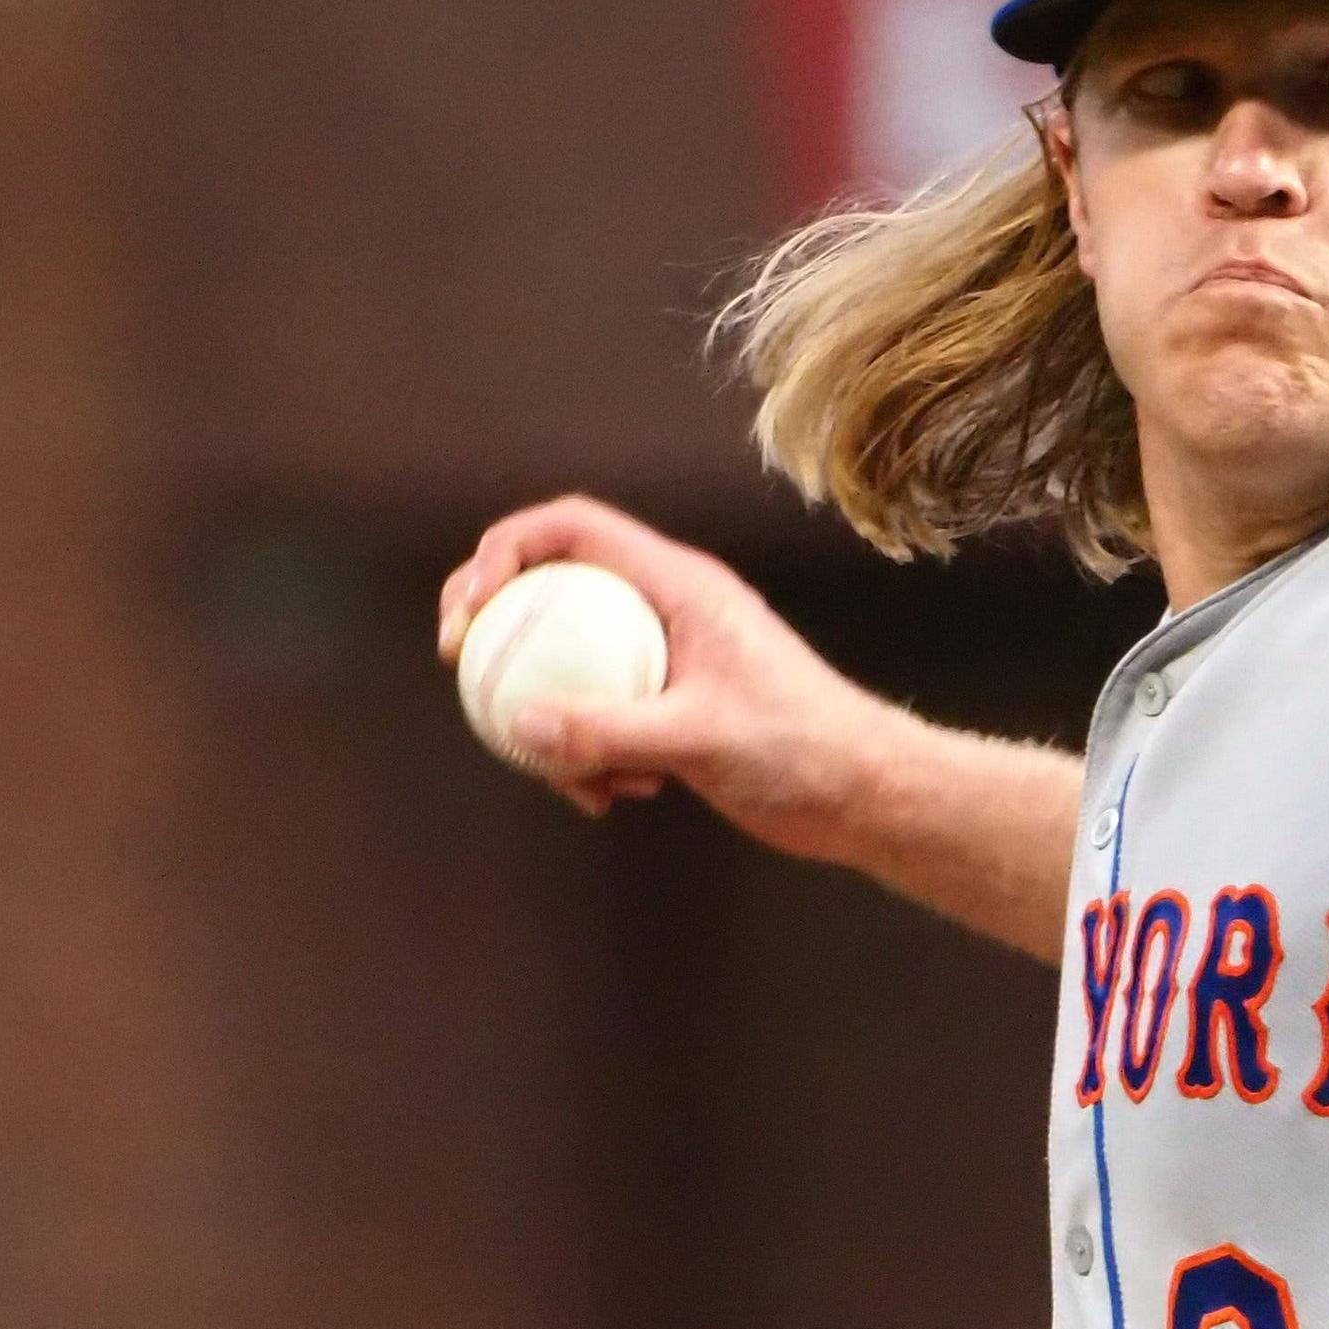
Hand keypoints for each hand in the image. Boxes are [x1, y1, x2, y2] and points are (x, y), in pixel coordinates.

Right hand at [437, 494, 898, 853]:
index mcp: (679, 583)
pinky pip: (598, 713)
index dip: (502, 550)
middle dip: (498, 625)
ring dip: (550, 717)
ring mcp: (668, 656)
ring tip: (577, 781)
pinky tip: (616, 800)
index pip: (570, 528)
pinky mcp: (671, 705)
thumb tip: (519, 724)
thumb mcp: (698, 739)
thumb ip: (608, 730)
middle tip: (463, 672)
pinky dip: (587, 754)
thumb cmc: (802, 751)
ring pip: (569, 661)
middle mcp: (669, 607)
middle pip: (553, 586)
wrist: (865, 794)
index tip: (468, 614)